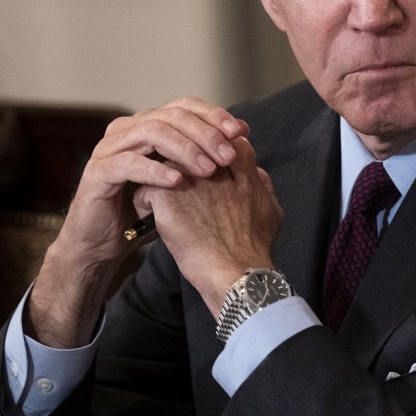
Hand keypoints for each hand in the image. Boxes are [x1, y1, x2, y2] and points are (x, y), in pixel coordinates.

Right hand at [27, 97, 247, 347]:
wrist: (101, 243)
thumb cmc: (142, 212)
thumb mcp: (178, 181)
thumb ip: (201, 159)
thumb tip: (241, 140)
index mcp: (146, 125)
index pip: (184, 106)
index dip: (214, 115)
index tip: (241, 132)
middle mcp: (126, 129)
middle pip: (171, 115)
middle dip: (204, 133)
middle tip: (228, 155)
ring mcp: (109, 148)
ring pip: (151, 133)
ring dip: (184, 149)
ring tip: (208, 169)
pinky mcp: (97, 172)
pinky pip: (129, 164)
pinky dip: (156, 170)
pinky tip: (178, 182)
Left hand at [138, 136, 282, 315]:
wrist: (235, 274)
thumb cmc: (254, 250)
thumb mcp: (270, 212)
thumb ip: (262, 186)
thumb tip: (256, 174)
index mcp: (242, 171)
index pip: (226, 141)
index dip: (212, 146)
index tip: (203, 160)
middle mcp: (217, 170)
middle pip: (191, 145)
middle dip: (181, 154)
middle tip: (172, 170)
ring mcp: (190, 180)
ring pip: (164, 160)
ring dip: (158, 172)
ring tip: (156, 190)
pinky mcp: (166, 196)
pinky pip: (146, 185)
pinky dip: (144, 197)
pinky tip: (147, 212)